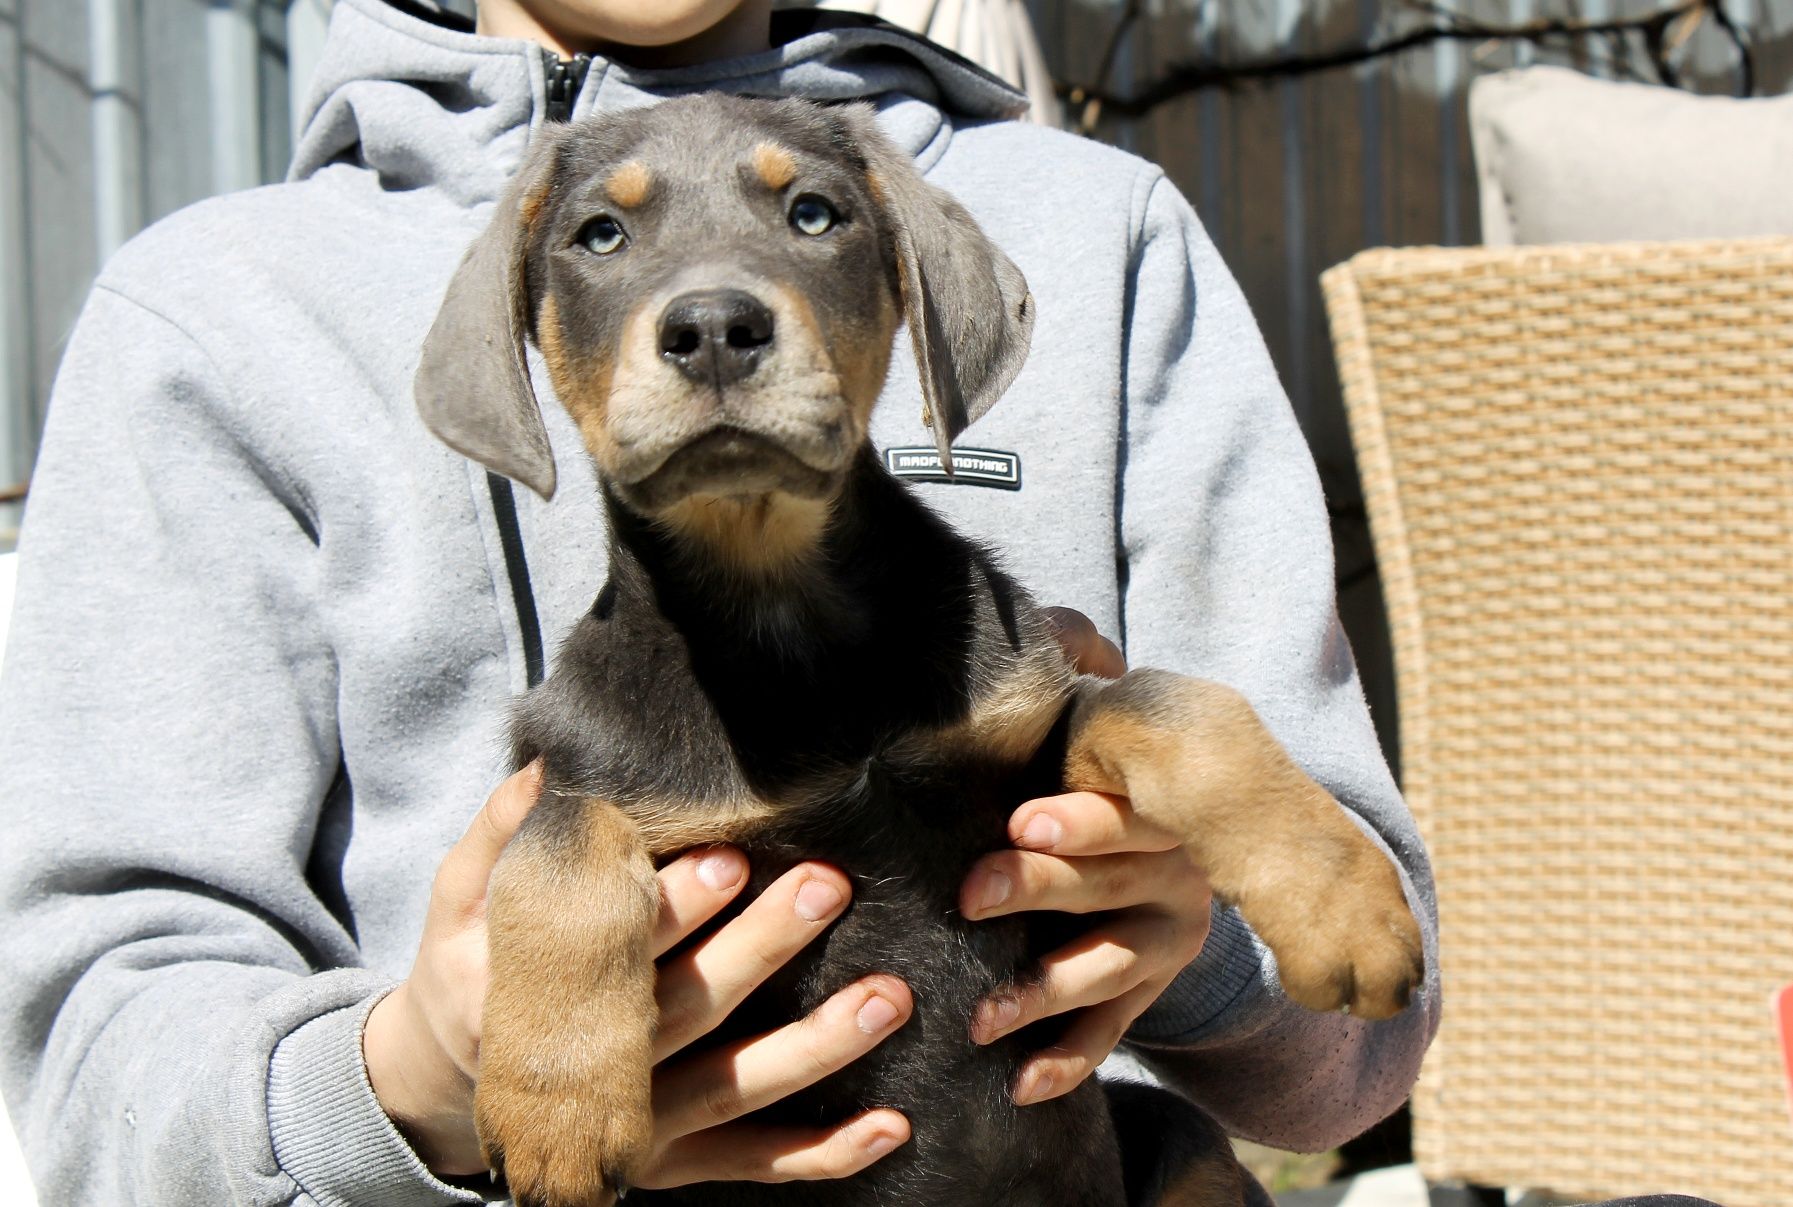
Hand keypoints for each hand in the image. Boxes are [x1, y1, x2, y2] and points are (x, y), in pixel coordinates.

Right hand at [365, 764, 913, 1184]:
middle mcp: (584, 1072)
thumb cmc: (466, 967)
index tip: (731, 857)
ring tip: (888, 996)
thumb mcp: (457, 895)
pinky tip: (889, 1125)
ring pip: (734, 1088)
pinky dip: (822, 1154)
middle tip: (828, 885)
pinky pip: (752, 1164)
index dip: (673, 907)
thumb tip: (555, 761)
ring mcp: (630, 1125)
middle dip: (762, 948)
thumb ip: (501, 827)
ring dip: (816, 1046)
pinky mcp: (667, 1163)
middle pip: (685, 1008)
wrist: (443, 1088)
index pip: (611, 948)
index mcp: (530, 996)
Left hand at [952, 609, 1212, 1106]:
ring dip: (1043, 991)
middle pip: (1108, 883)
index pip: (1122, 809)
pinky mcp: (1149, 989)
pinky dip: (1067, 1061)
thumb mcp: (1089, 714)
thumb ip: (1077, 667)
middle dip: (1039, 890)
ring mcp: (1165, 933)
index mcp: (1155, 799)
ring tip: (981, 1015)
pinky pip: (1111, 1031)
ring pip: (1109, 967)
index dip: (1078, 818)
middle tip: (971, 895)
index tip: (1020, 820)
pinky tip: (1021, 1086)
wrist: (1174, 832)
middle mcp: (1172, 865)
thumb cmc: (1089, 762)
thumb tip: (1049, 619)